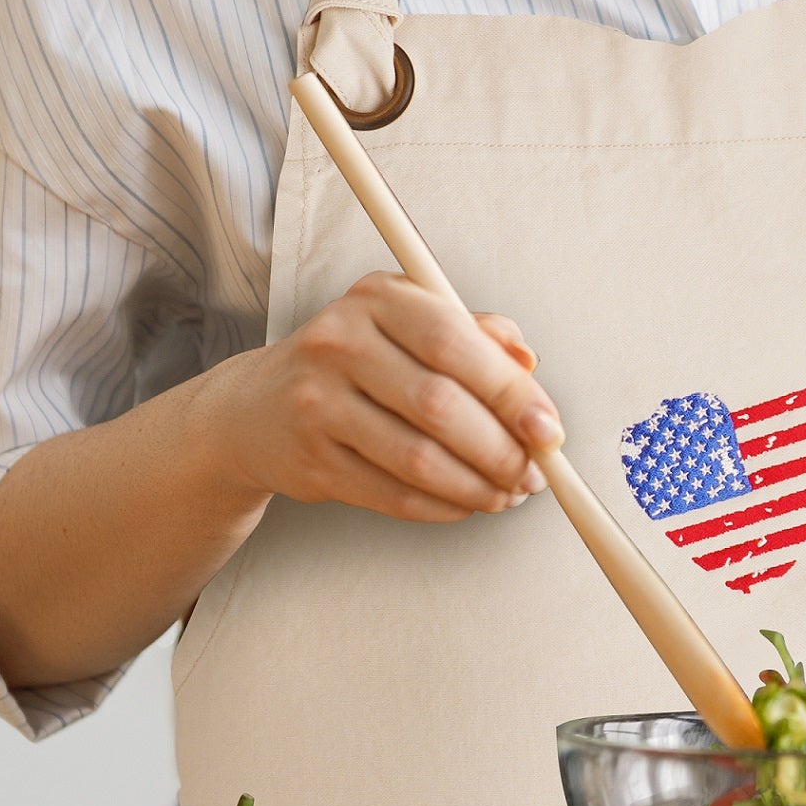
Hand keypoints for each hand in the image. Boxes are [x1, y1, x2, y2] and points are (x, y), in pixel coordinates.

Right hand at [199, 271, 560, 522]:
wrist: (257, 408)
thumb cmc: (355, 361)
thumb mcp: (409, 323)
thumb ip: (474, 334)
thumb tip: (528, 363)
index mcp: (377, 298)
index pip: (455, 343)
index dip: (511, 392)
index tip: (548, 428)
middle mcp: (340, 343)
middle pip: (440, 406)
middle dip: (501, 449)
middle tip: (534, 473)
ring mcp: (317, 404)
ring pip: (419, 459)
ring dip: (477, 486)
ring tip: (506, 493)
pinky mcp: (310, 461)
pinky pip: (392, 495)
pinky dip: (441, 507)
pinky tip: (465, 504)